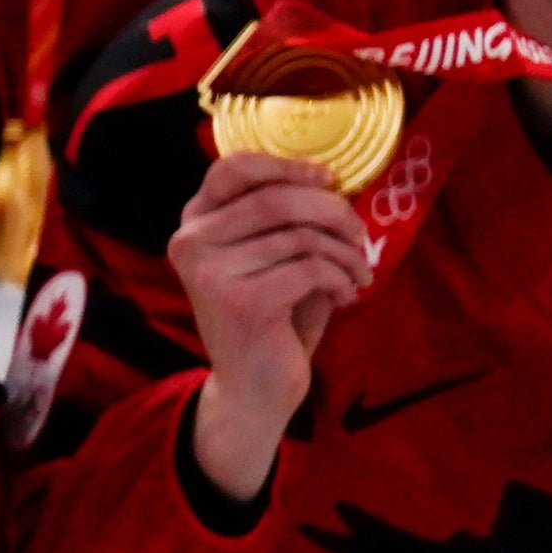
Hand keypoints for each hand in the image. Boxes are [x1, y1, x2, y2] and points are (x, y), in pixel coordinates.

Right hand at [162, 148, 374, 506]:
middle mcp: (191, 243)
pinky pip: (311, 268)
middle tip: (360, 236)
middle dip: (334, 212)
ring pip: (301, 235)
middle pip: (277, 198)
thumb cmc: (272, 315)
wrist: (255, 387)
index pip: (232, 168)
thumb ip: (285, 217)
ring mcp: (210, 273)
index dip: (287, 165)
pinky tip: (345, 295)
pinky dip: (341, 278)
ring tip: (359, 272)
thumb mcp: (272, 256)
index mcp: (195, 224)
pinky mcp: (240, 302)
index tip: (329, 179)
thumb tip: (331, 180)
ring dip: (346, 252)